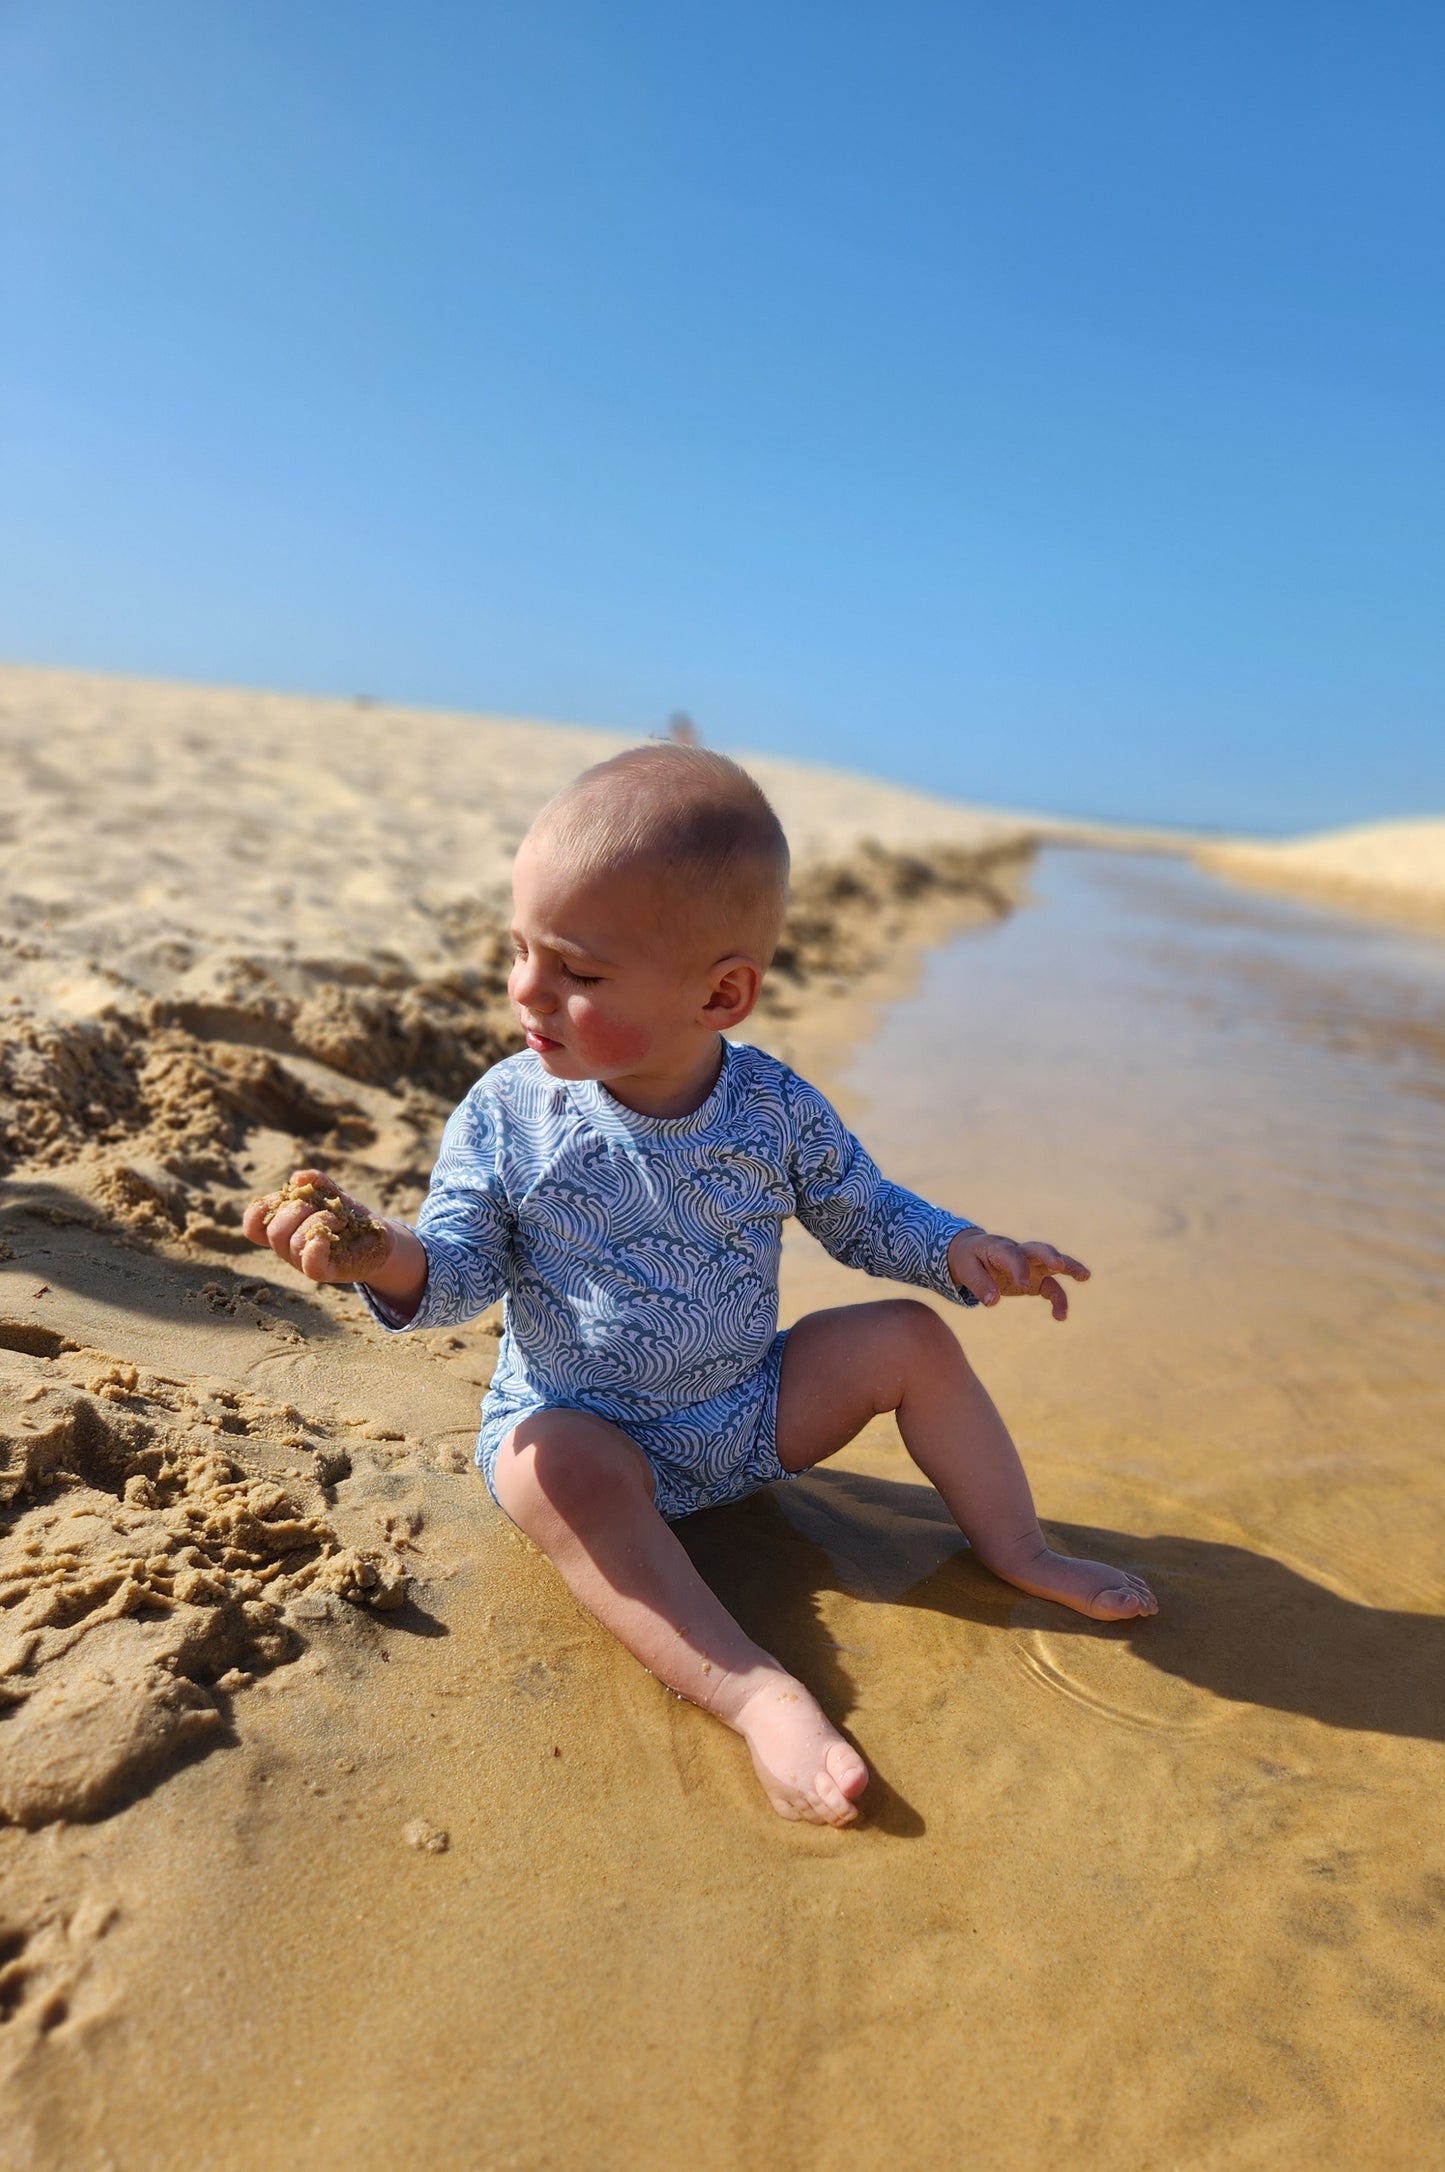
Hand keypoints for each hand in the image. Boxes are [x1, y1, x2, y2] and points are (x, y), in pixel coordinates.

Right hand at [242, 1168, 394, 1283]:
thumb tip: (299, 1178)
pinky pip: (311, 1264)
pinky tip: (329, 1235)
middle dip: (299, 1209)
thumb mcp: (331, 1194)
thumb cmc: (348, 1215)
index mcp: (283, 1228)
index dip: (260, 1210)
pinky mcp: (327, 1272)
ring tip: (339, 1218)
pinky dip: (317, 1246)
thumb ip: (316, 1183)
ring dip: (319, 1220)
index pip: (253, 1225)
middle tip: (321, 1205)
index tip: (285, 1197)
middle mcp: (289, 1248)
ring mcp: (305, 1262)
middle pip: (274, 1230)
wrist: (376, 1236)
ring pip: (294, 1242)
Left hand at [947, 1228, 1089, 1320]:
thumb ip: (979, 1284)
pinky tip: (1060, 1316)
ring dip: (1070, 1268)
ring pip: (1054, 1263)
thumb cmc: (970, 1259)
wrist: (975, 1253)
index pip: (1012, 1255)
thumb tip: (993, 1302)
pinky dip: (1058, 1300)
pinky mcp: (1036, 1278)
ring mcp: (1031, 1265)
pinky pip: (1051, 1288)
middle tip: (1060, 1266)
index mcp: (1000, 1247)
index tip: (1022, 1285)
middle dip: (1050, 1256)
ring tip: (1085, 1276)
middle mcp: (1020, 1252)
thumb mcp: (967, 1269)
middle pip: (1039, 1249)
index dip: (1019, 1268)